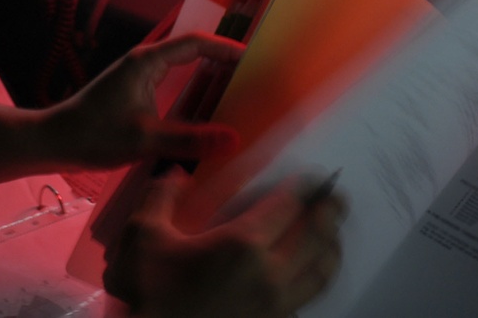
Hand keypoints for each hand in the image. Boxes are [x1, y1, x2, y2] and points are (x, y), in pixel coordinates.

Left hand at [42, 33, 243, 168]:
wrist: (54, 142)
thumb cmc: (94, 135)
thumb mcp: (146, 140)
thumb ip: (191, 139)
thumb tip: (235, 140)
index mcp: (147, 61)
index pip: (196, 43)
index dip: (226, 48)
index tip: (254, 59)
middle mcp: (144, 62)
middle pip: (192, 51)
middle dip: (222, 60)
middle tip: (252, 75)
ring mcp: (137, 76)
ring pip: (181, 67)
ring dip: (207, 75)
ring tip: (237, 91)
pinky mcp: (134, 92)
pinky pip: (172, 82)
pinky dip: (192, 90)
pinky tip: (204, 111)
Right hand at [103, 170, 344, 317]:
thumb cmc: (148, 294)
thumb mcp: (141, 236)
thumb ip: (160, 196)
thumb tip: (176, 174)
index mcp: (242, 244)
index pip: (289, 204)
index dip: (306, 186)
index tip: (313, 176)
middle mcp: (269, 274)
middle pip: (318, 236)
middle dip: (331, 211)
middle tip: (336, 197)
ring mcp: (276, 306)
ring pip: (322, 273)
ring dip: (332, 248)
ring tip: (332, 235)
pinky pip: (307, 301)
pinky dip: (315, 282)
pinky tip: (307, 277)